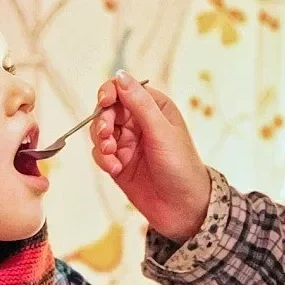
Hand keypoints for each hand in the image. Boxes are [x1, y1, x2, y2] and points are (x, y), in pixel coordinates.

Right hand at [89, 70, 210, 243]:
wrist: (184, 209)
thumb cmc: (182, 167)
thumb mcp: (162, 132)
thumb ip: (139, 104)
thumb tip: (120, 75)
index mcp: (154, 107)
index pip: (124, 89)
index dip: (109, 92)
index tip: (104, 103)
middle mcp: (139, 122)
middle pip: (107, 110)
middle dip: (103, 122)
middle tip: (108, 137)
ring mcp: (127, 143)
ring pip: (99, 132)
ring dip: (101, 142)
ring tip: (112, 156)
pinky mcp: (118, 163)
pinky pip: (100, 154)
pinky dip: (103, 159)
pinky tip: (115, 169)